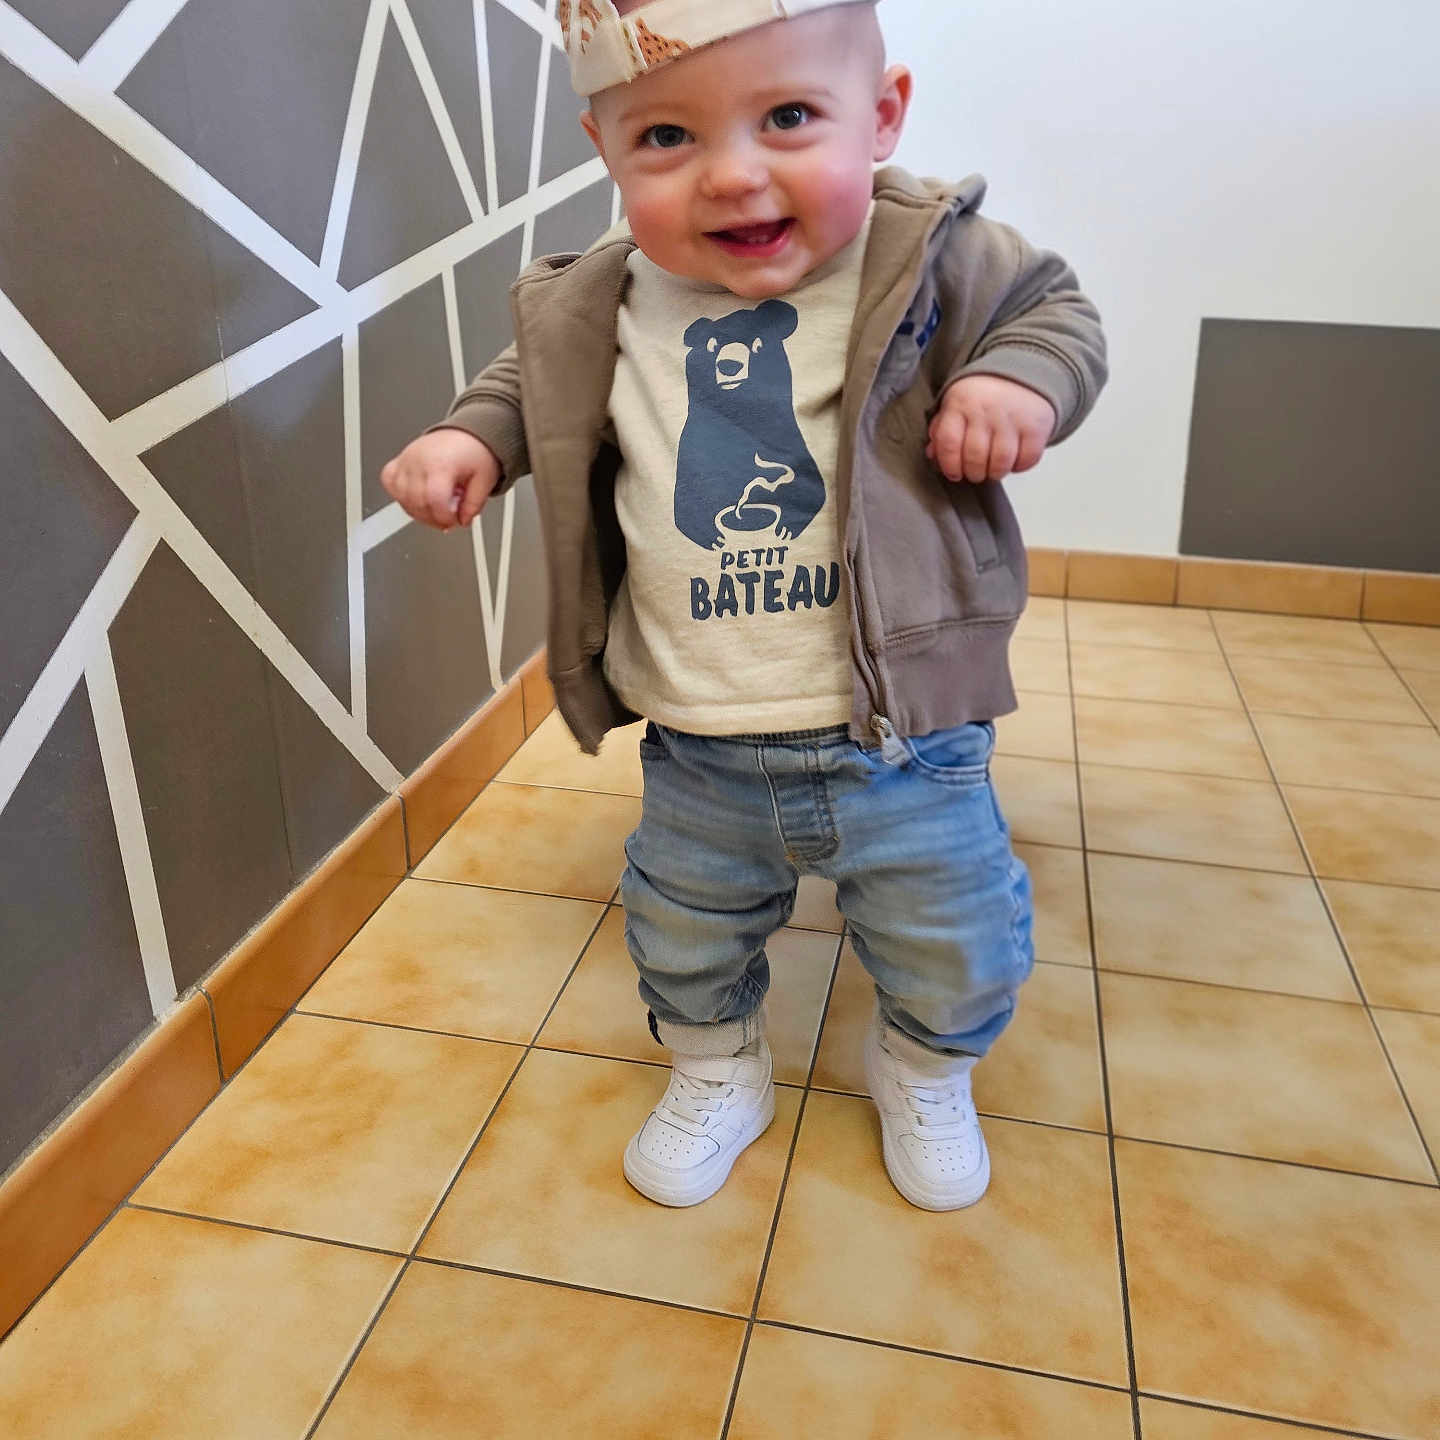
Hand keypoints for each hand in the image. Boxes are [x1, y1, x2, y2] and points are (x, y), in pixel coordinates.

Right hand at [380, 429, 501, 528]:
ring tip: (435, 507)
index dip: (444, 517)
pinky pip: (389, 483)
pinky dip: (400, 496)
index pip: (434, 499)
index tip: (454, 520)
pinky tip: (417, 498)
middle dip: (434, 518)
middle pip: (417, 502)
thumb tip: (463, 520)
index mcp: (441, 463)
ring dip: (418, 511)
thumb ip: (474, 504)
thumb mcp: (484, 480)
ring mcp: (406, 460)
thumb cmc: (473, 452)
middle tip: (448, 516)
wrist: (465, 435)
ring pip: (401, 497)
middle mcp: (419, 460)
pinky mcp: (398, 461)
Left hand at [927, 375, 1056, 483]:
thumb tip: (932, 454)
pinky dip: (1019, 467)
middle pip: (974, 457)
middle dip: (973, 473)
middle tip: (975, 472)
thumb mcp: (956, 404)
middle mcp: (986, 409)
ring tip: (993, 469)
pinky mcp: (1036, 426)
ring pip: (1000, 462)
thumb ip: (941, 430)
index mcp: (961, 403)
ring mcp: (1012, 417)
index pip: (948, 443)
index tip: (954, 473)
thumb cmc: (984, 396)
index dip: (949, 466)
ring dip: (995, 473)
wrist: (1022, 372)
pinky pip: (1027, 459)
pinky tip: (1013, 461)